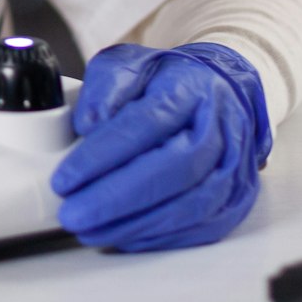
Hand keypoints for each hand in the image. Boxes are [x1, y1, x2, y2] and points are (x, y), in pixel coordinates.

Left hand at [51, 42, 271, 251]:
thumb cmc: (170, 80)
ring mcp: (234, 165)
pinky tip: (125, 236)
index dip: (103, 155)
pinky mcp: (236, 196)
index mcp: (190, 88)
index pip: (146, 123)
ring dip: (136, 224)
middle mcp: (219, 128)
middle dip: (118, 199)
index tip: (65, 178)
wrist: (223, 90)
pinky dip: (160, 237)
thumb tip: (87, 124)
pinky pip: (202, 226)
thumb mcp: (130, 64)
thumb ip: (106, 88)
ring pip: (191, 204)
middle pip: (174, 169)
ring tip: (90, 230)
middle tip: (73, 213)